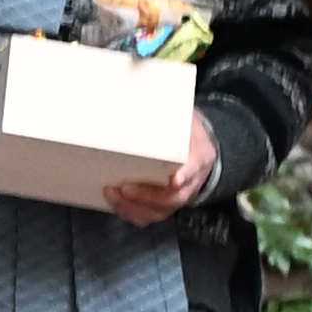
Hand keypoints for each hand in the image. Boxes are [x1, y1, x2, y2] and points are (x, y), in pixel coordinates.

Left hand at [105, 120, 221, 227]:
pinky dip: (130, 212)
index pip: (195, 167)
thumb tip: (139, 96)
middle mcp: (191, 182)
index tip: (174, 179)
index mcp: (200, 156)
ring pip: (159, 211)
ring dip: (133, 206)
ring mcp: (178, 197)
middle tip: (123, 186)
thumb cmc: (187, 133)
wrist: (199, 151)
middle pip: (173, 197)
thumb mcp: (185, 118)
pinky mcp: (163, 205)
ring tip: (112, 193)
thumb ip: (171, 114)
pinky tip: (114, 201)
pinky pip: (148, 216)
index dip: (186, 174)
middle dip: (147, 195)